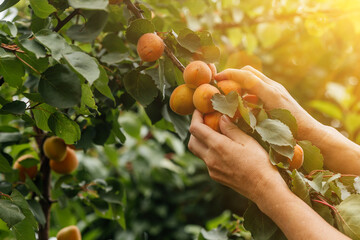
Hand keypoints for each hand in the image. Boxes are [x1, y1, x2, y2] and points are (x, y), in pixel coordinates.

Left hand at [188, 110, 287, 202]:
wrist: (264, 189)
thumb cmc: (260, 163)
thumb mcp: (247, 141)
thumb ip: (231, 129)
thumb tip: (221, 117)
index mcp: (218, 146)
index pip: (195, 129)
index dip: (195, 117)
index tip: (200, 109)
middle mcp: (210, 159)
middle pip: (191, 141)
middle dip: (195, 129)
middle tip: (206, 121)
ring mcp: (211, 169)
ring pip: (197, 151)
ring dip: (201, 141)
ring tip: (215, 133)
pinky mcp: (215, 176)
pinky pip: (206, 161)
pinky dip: (209, 151)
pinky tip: (223, 148)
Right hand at [215, 66, 359, 174]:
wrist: (311, 133)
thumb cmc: (290, 133)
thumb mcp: (267, 125)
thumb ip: (251, 114)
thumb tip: (231, 108)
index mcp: (270, 93)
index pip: (246, 76)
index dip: (229, 74)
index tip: (215, 78)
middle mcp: (274, 87)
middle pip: (249, 71)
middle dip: (233, 75)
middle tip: (220, 84)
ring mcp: (277, 89)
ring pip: (254, 77)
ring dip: (240, 81)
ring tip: (228, 93)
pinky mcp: (278, 93)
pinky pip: (259, 85)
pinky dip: (248, 89)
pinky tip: (243, 101)